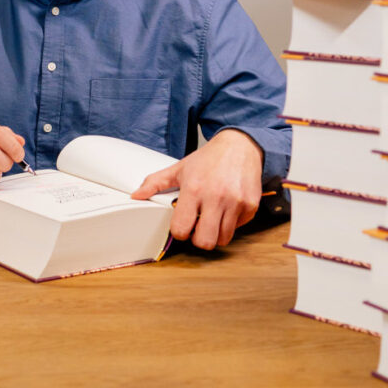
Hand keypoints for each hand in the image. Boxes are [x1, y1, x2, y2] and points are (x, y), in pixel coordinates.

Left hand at [130, 129, 262, 248]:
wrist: (240, 146)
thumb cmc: (208, 158)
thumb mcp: (179, 168)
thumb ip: (156, 183)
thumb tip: (136, 195)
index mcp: (193, 189)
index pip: (181, 229)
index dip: (179, 231)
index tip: (182, 225)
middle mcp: (215, 197)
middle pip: (205, 241)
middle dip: (198, 239)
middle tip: (197, 227)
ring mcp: (235, 202)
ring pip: (223, 239)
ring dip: (215, 233)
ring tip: (211, 218)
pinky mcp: (250, 205)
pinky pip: (238, 228)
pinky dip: (231, 224)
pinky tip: (226, 209)